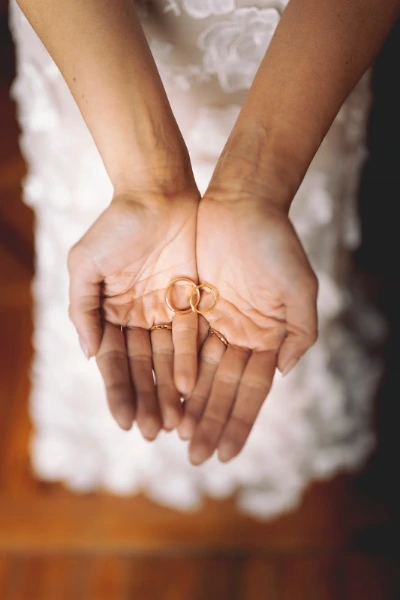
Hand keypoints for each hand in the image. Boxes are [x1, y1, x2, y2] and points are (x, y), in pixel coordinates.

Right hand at [68, 186, 199, 438]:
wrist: (158, 192)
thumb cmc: (116, 225)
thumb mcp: (86, 263)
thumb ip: (82, 308)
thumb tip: (88, 354)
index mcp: (111, 313)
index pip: (113, 362)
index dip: (118, 392)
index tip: (124, 422)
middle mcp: (138, 318)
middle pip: (142, 368)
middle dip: (146, 400)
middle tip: (152, 433)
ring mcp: (166, 311)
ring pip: (168, 359)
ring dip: (168, 390)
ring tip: (174, 422)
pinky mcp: (193, 301)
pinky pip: (193, 337)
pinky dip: (190, 362)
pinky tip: (190, 388)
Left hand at [179, 194, 317, 464]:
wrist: (242, 204)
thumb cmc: (276, 243)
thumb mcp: (300, 288)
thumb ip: (299, 332)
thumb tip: (282, 372)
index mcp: (267, 337)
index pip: (251, 391)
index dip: (239, 423)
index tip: (227, 455)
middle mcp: (240, 335)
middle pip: (222, 389)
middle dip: (210, 423)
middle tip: (196, 458)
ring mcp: (214, 323)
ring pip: (199, 373)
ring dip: (188, 405)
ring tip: (175, 437)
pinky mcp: (190, 306)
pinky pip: (179, 345)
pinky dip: (172, 371)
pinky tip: (163, 397)